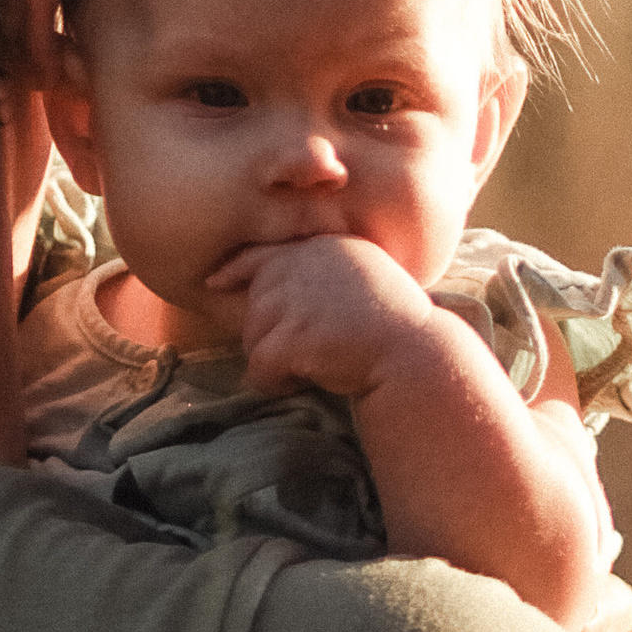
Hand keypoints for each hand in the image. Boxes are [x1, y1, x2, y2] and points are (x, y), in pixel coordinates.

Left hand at [216, 235, 443, 404]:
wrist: (416, 358)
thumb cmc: (397, 329)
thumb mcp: (365, 281)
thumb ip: (325, 275)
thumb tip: (272, 286)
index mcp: (325, 248)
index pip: (262, 253)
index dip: (236, 269)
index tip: (215, 282)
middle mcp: (305, 264)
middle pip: (256, 302)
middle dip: (270, 334)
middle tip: (306, 354)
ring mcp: (296, 298)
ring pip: (253, 336)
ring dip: (274, 360)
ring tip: (311, 368)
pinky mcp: (291, 336)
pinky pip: (259, 367)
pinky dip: (274, 382)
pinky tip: (302, 383)